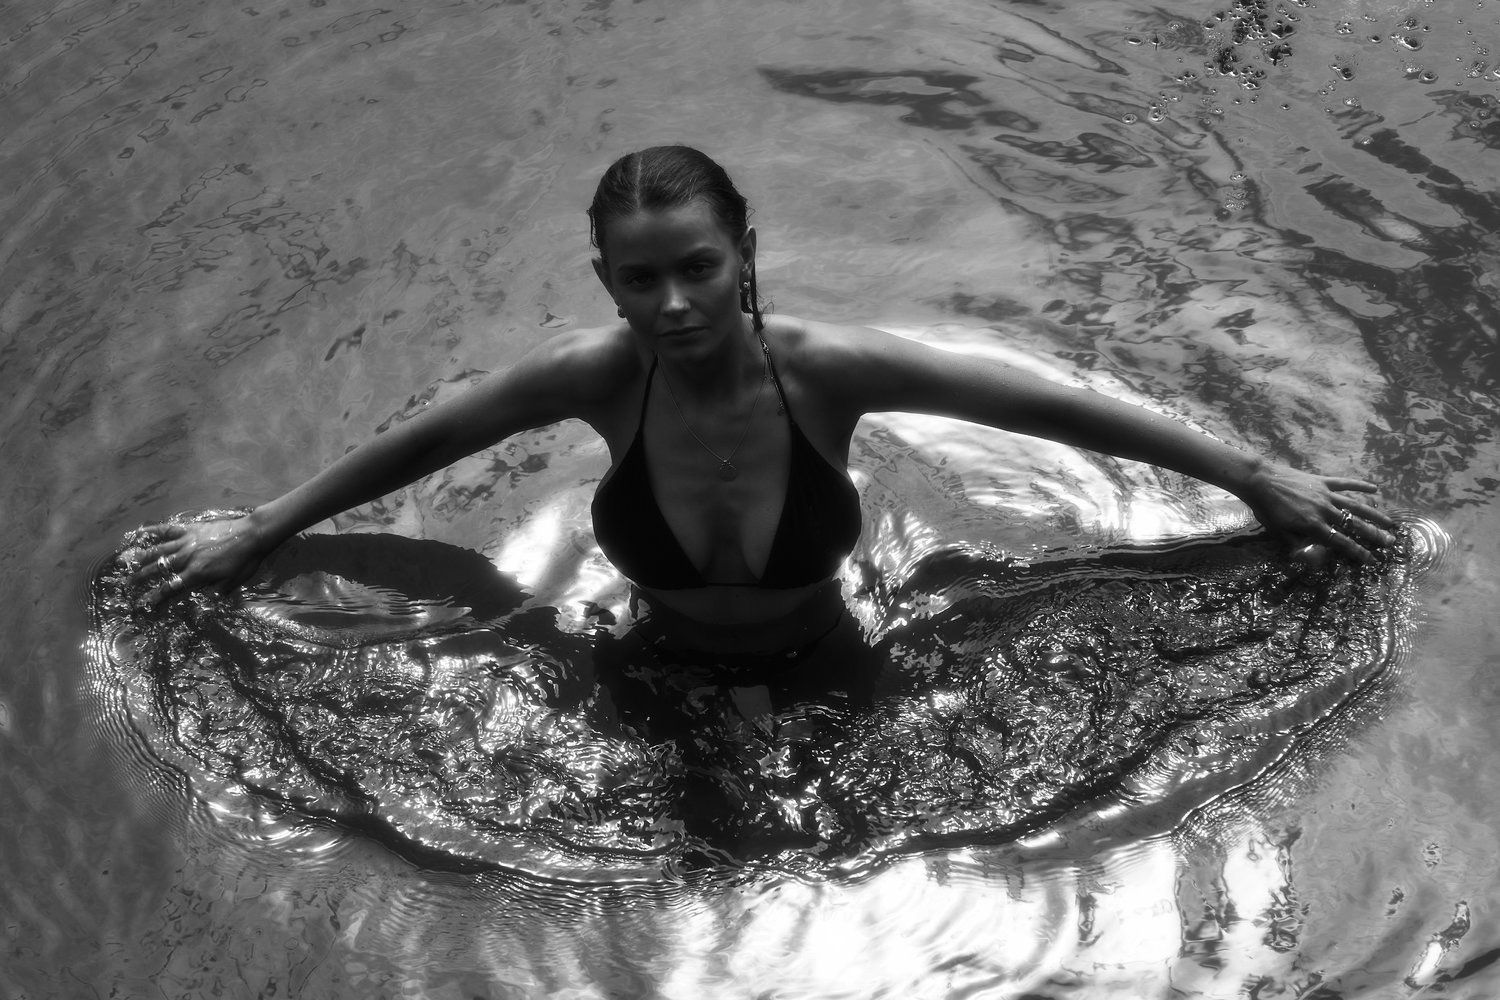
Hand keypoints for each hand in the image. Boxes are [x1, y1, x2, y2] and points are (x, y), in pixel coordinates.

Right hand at [118, 513, 272, 606]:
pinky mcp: (191, 529)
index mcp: (196, 574)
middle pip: (158, 569)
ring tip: (124, 562)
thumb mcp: (232, 583)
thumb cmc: (245, 561)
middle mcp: (187, 558)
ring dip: (140, 557)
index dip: (155, 598)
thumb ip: (214, 594)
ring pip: (158, 550)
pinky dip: (153, 530)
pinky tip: (139, 532)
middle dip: (140, 578)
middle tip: (126, 585)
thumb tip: (200, 606)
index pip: (170, 588)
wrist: (253, 535)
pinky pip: (168, 529)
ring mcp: (187, 541)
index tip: (142, 605)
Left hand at [1238, 464, 1398, 565]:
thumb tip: (1315, 561)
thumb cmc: (1267, 510)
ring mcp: (1325, 494)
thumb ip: (1298, 546)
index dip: (1357, 552)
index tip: (1372, 560)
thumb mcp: (1280, 533)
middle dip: (1373, 535)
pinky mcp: (1322, 481)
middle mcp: (1324, 510)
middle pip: (1354, 524)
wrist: (1260, 481)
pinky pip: (1345, 483)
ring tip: (1390, 522)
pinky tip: (1375, 489)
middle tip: (1390, 542)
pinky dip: (1360, 485)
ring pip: (1355, 505)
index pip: (1341, 542)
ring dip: (1374, 514)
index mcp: (1314, 525)